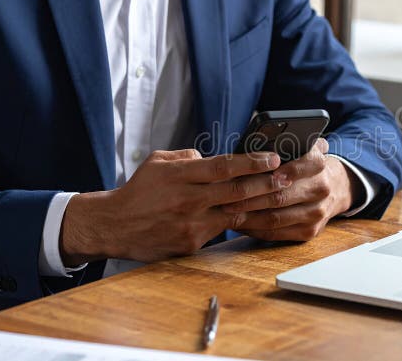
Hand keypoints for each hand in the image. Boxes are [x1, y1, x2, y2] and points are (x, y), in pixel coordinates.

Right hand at [59, 149, 290, 264]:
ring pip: (235, 213)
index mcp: (180, 176)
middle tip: (287, 177)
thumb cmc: (139, 190)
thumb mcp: (158, 162)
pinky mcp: (192, 243)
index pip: (223, 166)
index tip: (272, 158)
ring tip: (280, 196)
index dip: (251, 162)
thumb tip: (212, 159)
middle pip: (236, 191)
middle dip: (266, 183)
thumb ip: (187, 158)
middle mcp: (188, 200)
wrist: (114, 226)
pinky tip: (257, 215)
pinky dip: (239, 221)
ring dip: (260, 205)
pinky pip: (222, 230)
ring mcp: (191, 224)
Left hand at [221, 139, 363, 241]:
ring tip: (226, 211)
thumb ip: (287, 143)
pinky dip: (255, 229)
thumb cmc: (305, 165)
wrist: (336, 187)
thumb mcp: (303, 148)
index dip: (277, 172)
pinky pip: (276, 233)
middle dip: (249, 198)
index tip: (254, 174)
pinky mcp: (310, 231)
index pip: (298, 166)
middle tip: (224, 197)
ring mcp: (317, 212)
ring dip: (248, 216)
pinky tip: (239, 222)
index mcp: (319, 163)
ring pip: (275, 218)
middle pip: (280, 196)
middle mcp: (321, 188)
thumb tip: (255, 143)